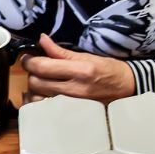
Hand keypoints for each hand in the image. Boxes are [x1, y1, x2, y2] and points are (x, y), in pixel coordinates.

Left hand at [21, 34, 135, 103]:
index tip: (29, 57)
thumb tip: (42, 40)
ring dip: (33, 88)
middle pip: (35, 82)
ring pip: (35, 97)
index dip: (30, 60)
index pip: (43, 67)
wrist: (126, 90)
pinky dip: (35, 101)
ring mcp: (69, 104)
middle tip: (38, 68)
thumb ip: (61, 51)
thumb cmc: (108, 71)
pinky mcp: (65, 114)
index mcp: (80, 71)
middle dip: (32, 73)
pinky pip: (40, 109)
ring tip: (42, 81)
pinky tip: (41, 94)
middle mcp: (73, 89)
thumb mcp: (87, 57)